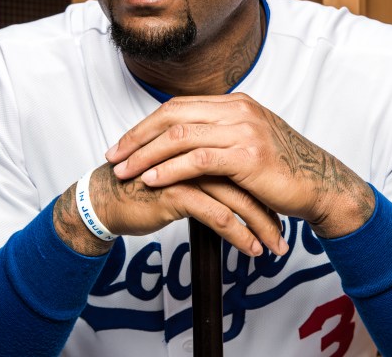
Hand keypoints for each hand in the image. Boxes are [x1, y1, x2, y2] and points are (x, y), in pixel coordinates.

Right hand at [53, 163, 285, 257]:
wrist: (106, 199)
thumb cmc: (142, 187)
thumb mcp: (183, 171)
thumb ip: (210, 169)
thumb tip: (241, 185)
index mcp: (205, 141)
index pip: (248, 162)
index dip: (268, 188)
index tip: (284, 210)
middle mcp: (201, 151)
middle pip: (249, 179)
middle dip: (271, 210)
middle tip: (285, 235)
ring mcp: (191, 171)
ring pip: (239, 198)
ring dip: (262, 226)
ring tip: (275, 246)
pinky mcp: (179, 192)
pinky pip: (219, 216)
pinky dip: (240, 235)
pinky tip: (251, 249)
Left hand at [105, 93, 374, 238]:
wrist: (320, 185)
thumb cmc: (284, 170)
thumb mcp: (250, 142)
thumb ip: (221, 135)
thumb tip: (186, 141)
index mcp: (236, 103)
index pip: (178, 106)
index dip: (146, 125)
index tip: (124, 144)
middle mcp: (238, 110)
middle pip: (172, 116)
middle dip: (137, 137)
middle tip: (113, 156)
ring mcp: (244, 131)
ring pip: (180, 137)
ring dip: (146, 156)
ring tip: (125, 172)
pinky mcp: (247, 156)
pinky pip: (197, 160)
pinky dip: (169, 170)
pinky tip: (152, 181)